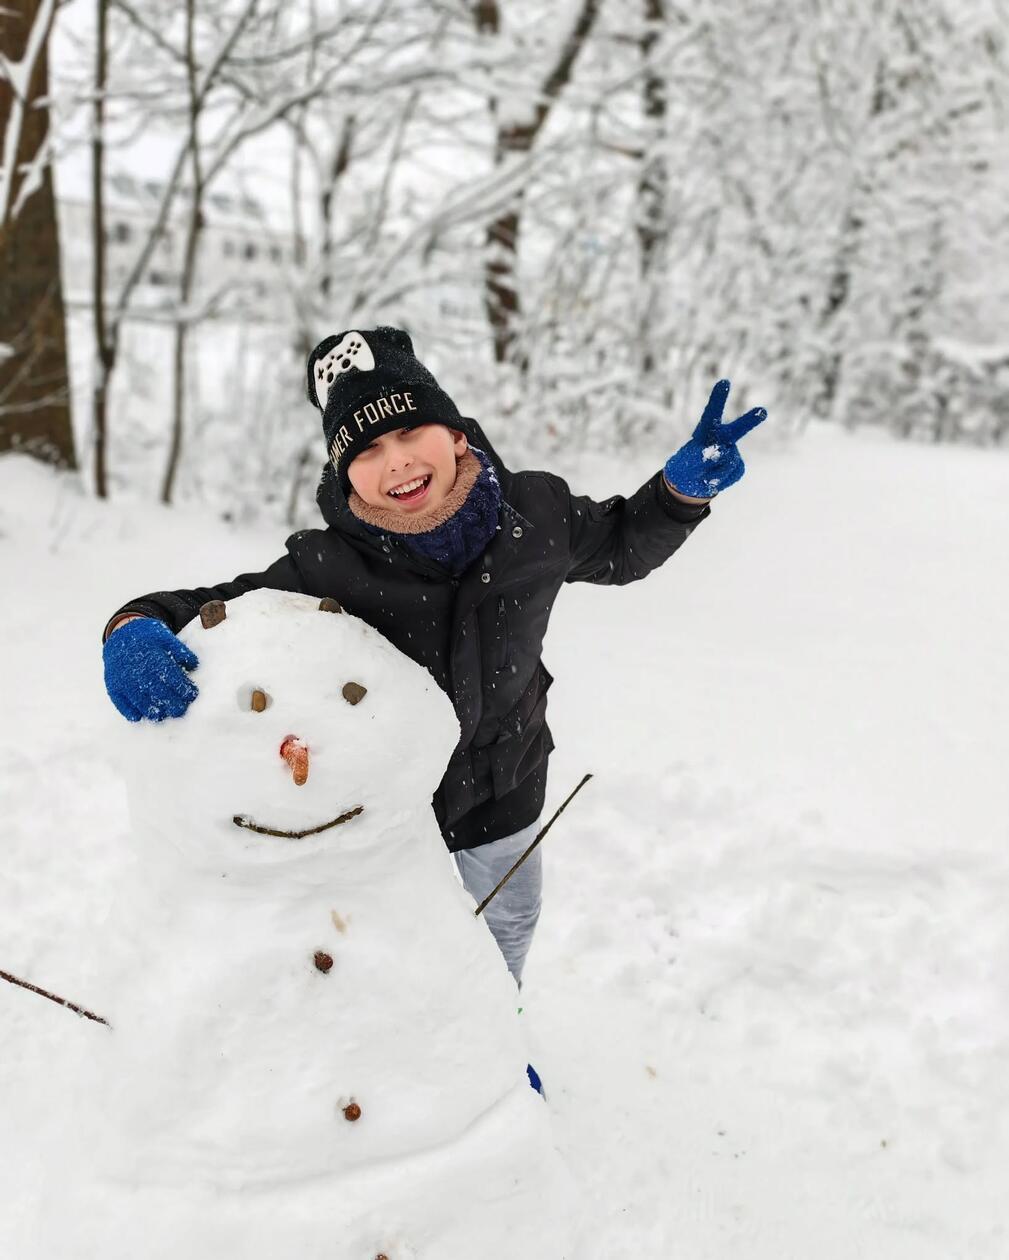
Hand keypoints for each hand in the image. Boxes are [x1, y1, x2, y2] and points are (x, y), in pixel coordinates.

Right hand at [103, 617, 199, 721]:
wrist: (120, 633)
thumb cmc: (148, 636)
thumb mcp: (166, 637)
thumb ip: (180, 651)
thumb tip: (194, 665)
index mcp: (153, 658)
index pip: (172, 677)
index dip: (183, 688)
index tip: (192, 695)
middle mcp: (138, 671)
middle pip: (158, 692)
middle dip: (172, 703)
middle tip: (181, 710)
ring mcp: (123, 679)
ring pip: (140, 700)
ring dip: (153, 711)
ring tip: (163, 715)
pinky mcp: (113, 685)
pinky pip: (120, 701)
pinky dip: (129, 711)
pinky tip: (138, 717)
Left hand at [663, 379, 766, 498]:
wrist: (691, 483)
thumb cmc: (685, 468)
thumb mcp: (686, 464)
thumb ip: (701, 458)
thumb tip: (724, 452)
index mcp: (706, 432)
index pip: (711, 414)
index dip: (718, 399)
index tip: (724, 382)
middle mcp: (722, 439)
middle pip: (736, 430)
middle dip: (749, 421)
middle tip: (762, 412)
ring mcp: (732, 452)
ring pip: (728, 461)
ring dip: (714, 472)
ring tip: (704, 473)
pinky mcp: (737, 467)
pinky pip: (733, 474)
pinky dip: (721, 480)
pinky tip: (713, 478)